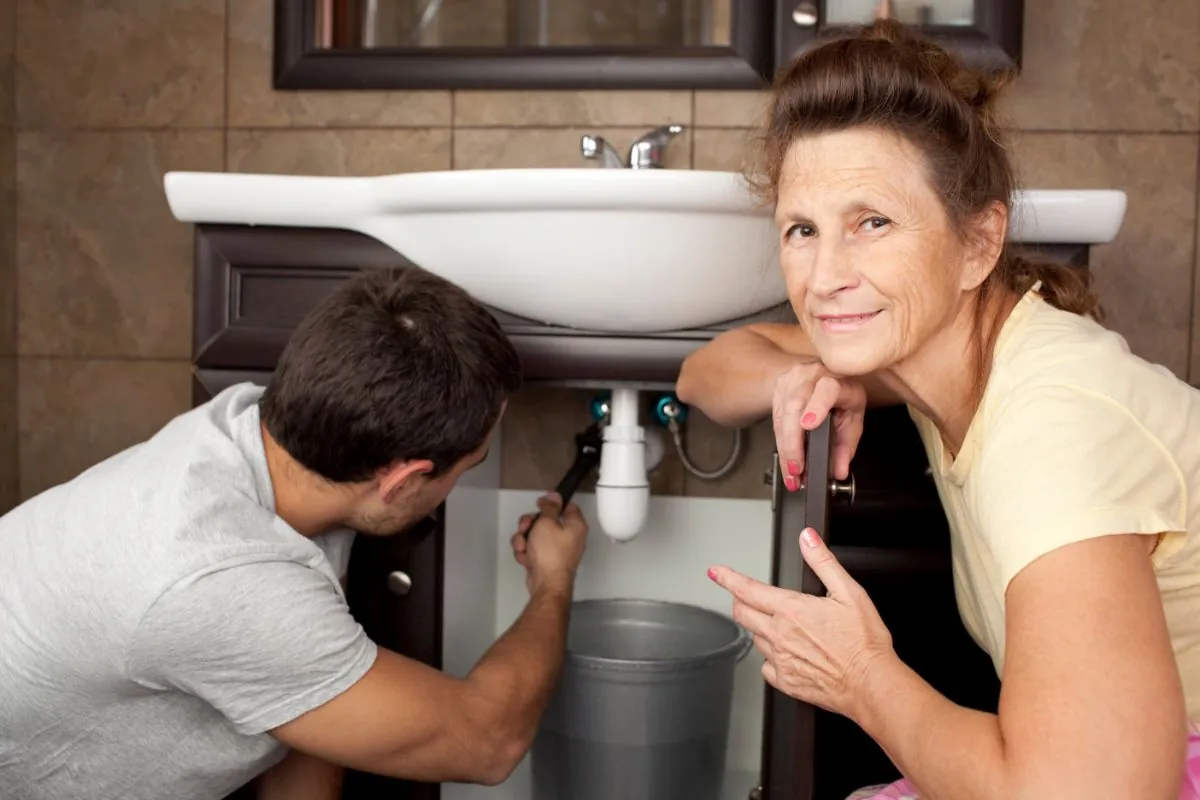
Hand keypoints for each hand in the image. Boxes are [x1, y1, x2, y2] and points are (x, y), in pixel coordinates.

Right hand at [510, 492, 587, 595]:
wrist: (547, 584)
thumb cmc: (550, 553)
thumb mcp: (547, 522)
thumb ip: (550, 507)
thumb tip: (555, 496)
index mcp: (575, 525)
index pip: (566, 505)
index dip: (551, 502)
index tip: (539, 504)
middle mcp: (568, 536)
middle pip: (545, 520)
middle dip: (530, 524)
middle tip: (526, 528)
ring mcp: (557, 549)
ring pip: (535, 535)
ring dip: (524, 539)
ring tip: (524, 548)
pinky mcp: (546, 560)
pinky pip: (532, 549)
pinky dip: (526, 552)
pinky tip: (526, 558)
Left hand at [708, 528, 892, 721]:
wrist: (871, 684)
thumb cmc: (864, 643)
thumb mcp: (849, 592)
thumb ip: (823, 562)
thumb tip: (808, 539)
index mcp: (792, 610)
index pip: (748, 590)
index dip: (728, 578)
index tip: (716, 572)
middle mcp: (780, 635)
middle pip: (742, 614)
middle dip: (739, 601)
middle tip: (744, 597)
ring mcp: (780, 660)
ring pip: (754, 638)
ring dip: (758, 628)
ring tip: (778, 625)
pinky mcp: (786, 682)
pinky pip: (766, 667)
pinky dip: (770, 658)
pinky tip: (785, 654)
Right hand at [773, 361, 865, 486]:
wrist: (823, 375)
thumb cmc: (841, 396)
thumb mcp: (853, 418)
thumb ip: (846, 446)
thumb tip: (839, 470)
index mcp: (837, 381)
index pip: (827, 389)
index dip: (817, 407)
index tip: (808, 425)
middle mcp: (812, 376)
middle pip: (795, 407)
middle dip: (793, 444)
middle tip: (797, 469)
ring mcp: (792, 380)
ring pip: (782, 416)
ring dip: (785, 449)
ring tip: (791, 472)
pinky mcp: (778, 388)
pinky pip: (776, 419)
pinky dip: (781, 443)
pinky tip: (786, 459)